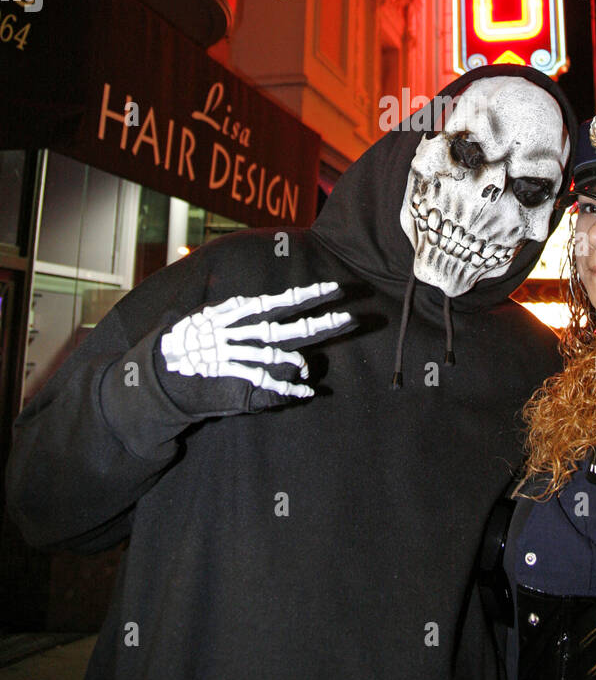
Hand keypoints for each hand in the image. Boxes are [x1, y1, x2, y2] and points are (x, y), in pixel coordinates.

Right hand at [158, 281, 351, 416]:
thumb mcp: (209, 313)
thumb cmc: (185, 338)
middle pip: (292, 328)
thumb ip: (234, 308)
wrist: (159, 367)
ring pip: (283, 356)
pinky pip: (268, 385)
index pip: (284, 301)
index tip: (335, 287)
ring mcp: (242, 357)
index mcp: (241, 312)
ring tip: (316, 364)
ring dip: (305, 360)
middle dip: (324, 324)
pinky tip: (306, 392)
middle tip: (352, 318)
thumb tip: (250, 301)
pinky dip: (288, 390)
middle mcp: (246, 333)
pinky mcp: (236, 381)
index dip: (311, 295)